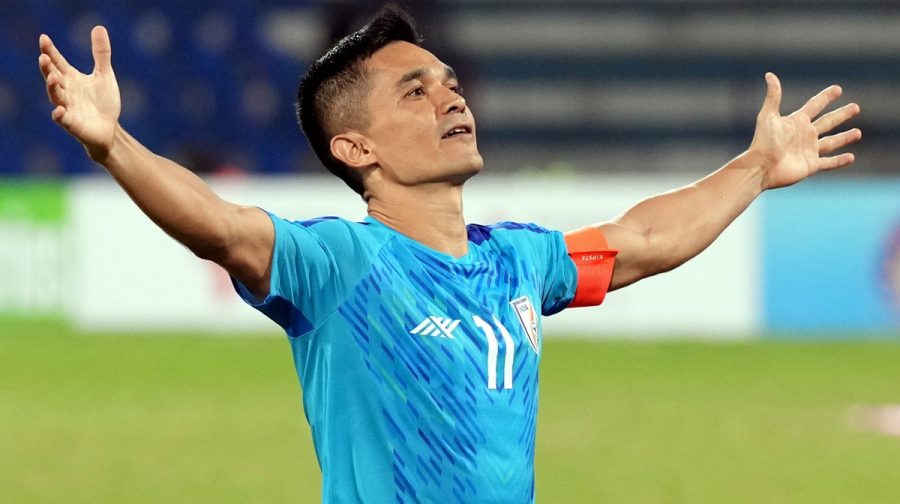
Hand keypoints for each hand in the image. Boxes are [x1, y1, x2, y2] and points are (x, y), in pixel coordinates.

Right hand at [38, 26, 120, 161]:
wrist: (109, 130)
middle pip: (52, 77)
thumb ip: (101, 54)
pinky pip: (62, 119)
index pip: (57, 62)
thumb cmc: (103, 103)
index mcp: (71, 78)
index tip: (44, 38)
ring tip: (51, 77)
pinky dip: (59, 115)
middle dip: (47, 68)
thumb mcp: (104, 75)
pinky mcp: (72, 124)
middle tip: (43, 57)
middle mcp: (66, 91)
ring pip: (55, 96)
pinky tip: (59, 110)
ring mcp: (67, 107)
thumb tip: (99, 27)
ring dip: (52, 87)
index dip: (50, 51)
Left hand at [749, 72, 860, 189]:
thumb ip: (773, 96)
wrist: (760, 167)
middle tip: (856, 107)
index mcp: (797, 122)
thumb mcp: (768, 116)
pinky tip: (851, 157)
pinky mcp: (811, 165)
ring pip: (831, 142)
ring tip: (858, 132)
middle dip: (841, 115)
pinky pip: (828, 163)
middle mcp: (804, 135)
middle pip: (828, 122)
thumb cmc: (763, 141)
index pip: (815, 105)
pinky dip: (840, 161)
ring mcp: (809, 150)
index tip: (838, 89)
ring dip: (844, 137)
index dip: (826, 97)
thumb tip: (769, 74)